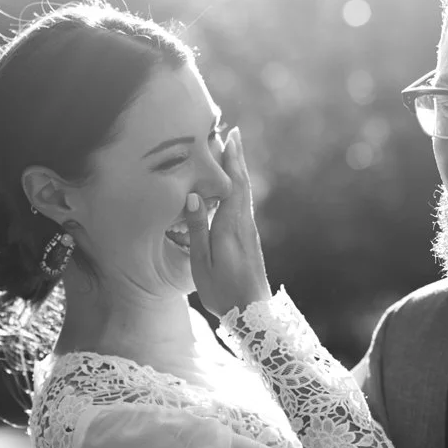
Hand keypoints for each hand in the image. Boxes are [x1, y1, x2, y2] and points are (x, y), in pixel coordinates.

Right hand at [186, 128, 269, 318]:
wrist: (254, 314)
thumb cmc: (223, 292)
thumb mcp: (202, 263)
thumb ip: (197, 229)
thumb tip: (193, 196)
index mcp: (230, 226)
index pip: (231, 184)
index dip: (230, 160)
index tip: (227, 135)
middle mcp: (244, 224)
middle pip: (242, 183)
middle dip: (237, 157)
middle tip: (233, 132)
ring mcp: (249, 232)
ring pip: (245, 193)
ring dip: (240, 169)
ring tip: (233, 152)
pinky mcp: (250, 240)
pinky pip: (244, 204)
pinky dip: (240, 187)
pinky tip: (235, 186)